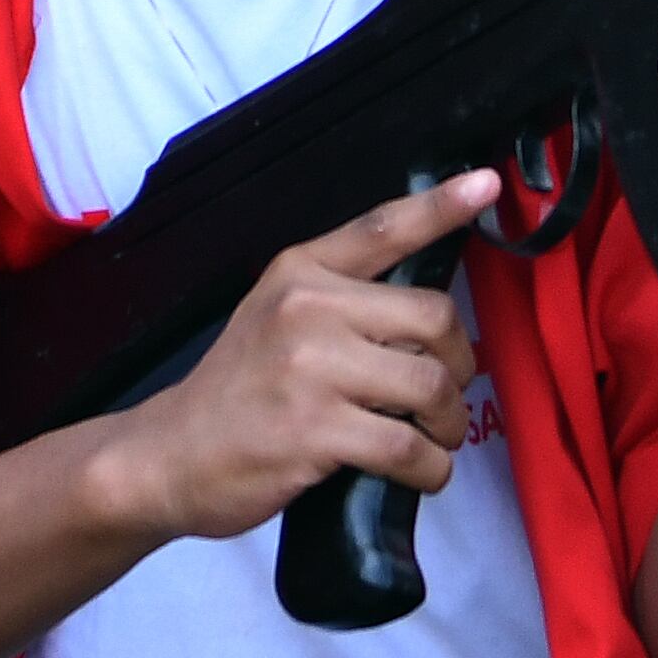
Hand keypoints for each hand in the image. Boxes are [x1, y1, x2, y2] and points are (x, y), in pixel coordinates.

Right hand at [87, 172, 492, 548]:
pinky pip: (411, 448)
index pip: (382, 229)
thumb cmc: (237, 390)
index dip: (440, 206)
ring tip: (433, 439)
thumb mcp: (274, 317)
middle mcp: (306, 307)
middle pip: (434, 318)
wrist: (171, 453)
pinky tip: (420, 473)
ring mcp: (310, 368)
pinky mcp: (316, 430)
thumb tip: (429, 317)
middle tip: (444, 397)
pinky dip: (432, 470)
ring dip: (449, 425)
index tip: (486, 184)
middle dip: (459, 366)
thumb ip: (341, 302)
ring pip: (431, 386)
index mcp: (299, 272)